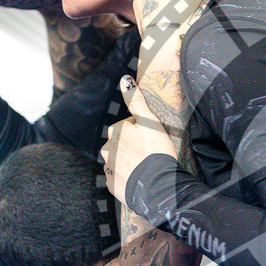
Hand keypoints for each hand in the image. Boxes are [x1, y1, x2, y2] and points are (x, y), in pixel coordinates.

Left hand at [101, 75, 178, 204]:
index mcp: (115, 131)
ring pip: (119, 161)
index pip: (127, 126)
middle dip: (132, 146)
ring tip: (146, 167)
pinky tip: (140, 179)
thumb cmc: (156, 151)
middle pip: (121, 143)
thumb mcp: (150, 121)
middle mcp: (107, 149)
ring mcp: (110, 169)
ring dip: (129, 162)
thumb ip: (136, 101)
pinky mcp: (113, 186)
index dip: (141, 131)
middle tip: (150, 152)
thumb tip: (124, 79)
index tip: (152, 138)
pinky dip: (128, 178)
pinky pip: (119, 179)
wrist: (157, 185)